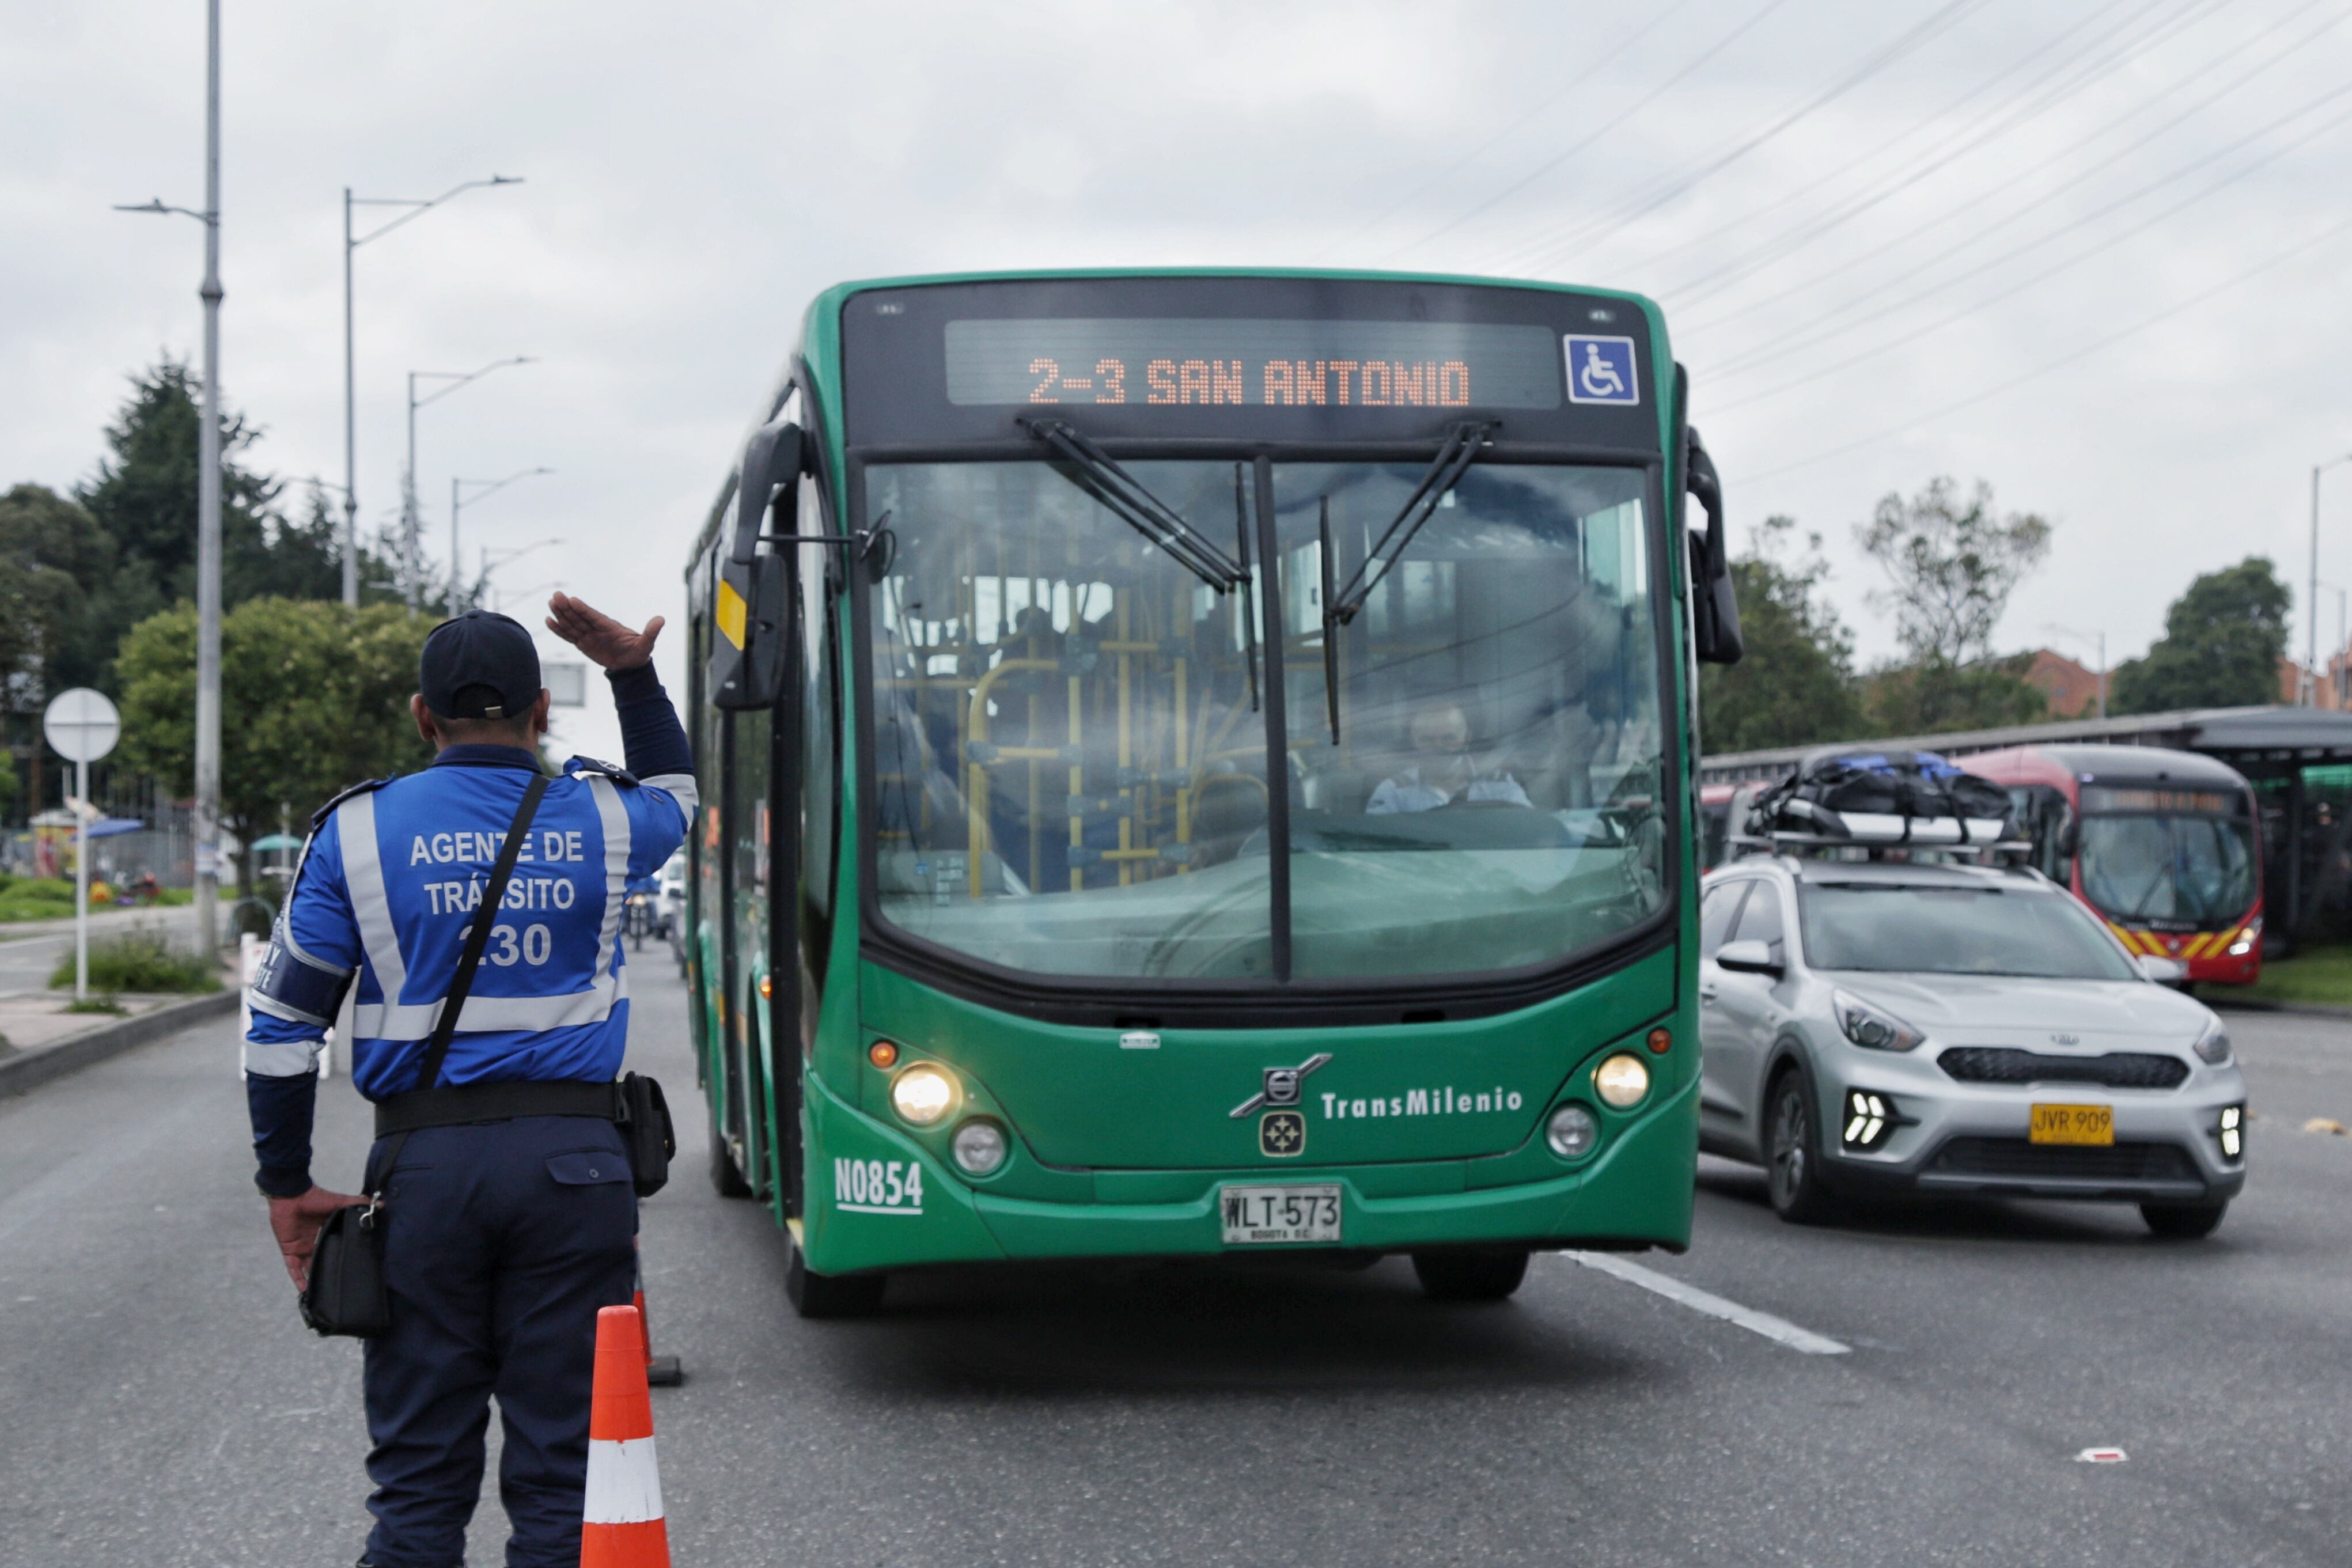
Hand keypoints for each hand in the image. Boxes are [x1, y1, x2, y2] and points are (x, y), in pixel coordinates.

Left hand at [268, 1185, 364, 1289]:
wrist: (291, 1196)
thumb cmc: (315, 1199)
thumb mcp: (339, 1202)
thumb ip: (357, 1204)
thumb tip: (381, 1205)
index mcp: (326, 1232)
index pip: (336, 1247)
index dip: (342, 1257)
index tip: (354, 1268)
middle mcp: (315, 1242)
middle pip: (323, 1261)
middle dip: (329, 1273)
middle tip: (340, 1286)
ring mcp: (301, 1248)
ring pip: (309, 1269)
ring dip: (314, 1281)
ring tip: (323, 1295)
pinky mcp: (289, 1251)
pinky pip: (293, 1269)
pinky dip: (298, 1279)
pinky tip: (304, 1291)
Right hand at [545, 592, 663, 671]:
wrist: (631, 665)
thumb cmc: (639, 653)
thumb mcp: (646, 645)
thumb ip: (651, 633)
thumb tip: (661, 619)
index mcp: (610, 627)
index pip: (594, 617)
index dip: (583, 609)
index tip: (573, 600)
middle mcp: (597, 628)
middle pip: (580, 617)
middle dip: (567, 608)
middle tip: (556, 596)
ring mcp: (589, 635)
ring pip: (572, 624)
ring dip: (561, 615)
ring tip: (550, 603)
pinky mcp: (583, 644)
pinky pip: (569, 636)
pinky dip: (559, 630)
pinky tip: (549, 620)